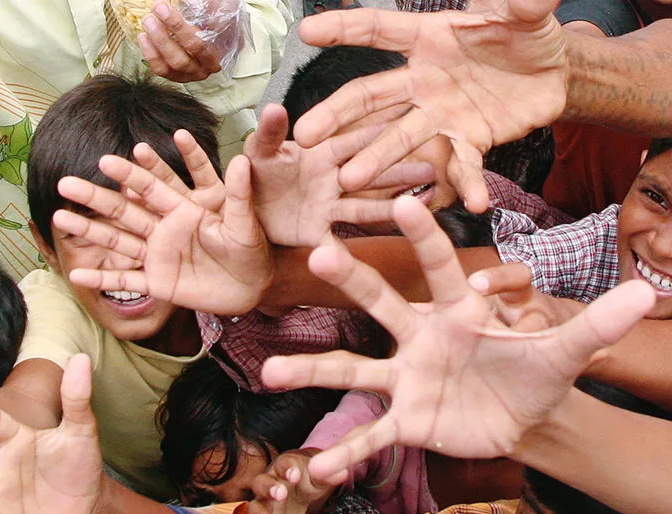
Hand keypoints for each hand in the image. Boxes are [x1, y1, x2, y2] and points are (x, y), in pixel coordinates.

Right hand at [55, 133, 270, 315]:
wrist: (253, 287)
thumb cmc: (252, 251)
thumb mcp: (245, 223)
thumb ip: (239, 194)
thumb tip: (242, 160)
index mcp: (183, 210)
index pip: (151, 187)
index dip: (130, 174)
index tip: (106, 161)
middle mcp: (164, 229)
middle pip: (124, 210)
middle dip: (95, 197)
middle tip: (64, 184)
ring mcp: (157, 256)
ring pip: (117, 241)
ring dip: (89, 231)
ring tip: (58, 219)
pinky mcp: (158, 282)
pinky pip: (126, 281)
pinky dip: (102, 279)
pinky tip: (76, 274)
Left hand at [140, 1, 221, 82]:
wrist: (209, 32)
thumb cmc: (213, 20)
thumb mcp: (216, 12)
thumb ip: (209, 9)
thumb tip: (191, 5)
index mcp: (221, 52)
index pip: (200, 42)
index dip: (178, 26)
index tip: (164, 8)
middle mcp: (208, 67)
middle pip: (186, 55)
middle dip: (166, 35)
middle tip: (156, 12)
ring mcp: (192, 73)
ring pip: (173, 64)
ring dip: (158, 42)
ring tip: (148, 21)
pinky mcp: (177, 76)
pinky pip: (162, 69)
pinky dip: (150, 53)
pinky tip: (143, 37)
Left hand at [245, 104, 426, 246]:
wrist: (240, 210)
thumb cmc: (252, 173)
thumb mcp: (258, 152)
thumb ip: (268, 134)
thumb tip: (272, 108)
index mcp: (320, 154)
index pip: (353, 141)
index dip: (378, 135)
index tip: (408, 123)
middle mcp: (331, 179)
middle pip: (370, 173)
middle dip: (399, 171)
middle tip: (431, 168)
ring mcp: (328, 207)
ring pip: (366, 206)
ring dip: (392, 206)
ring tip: (423, 204)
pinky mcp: (318, 233)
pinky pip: (341, 241)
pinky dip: (362, 246)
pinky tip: (386, 247)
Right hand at [245, 449, 338, 513]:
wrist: (301, 486)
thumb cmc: (310, 478)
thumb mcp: (321, 477)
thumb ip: (328, 476)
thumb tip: (341, 473)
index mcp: (285, 467)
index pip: (284, 464)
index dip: (287, 468)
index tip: (295, 474)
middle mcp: (269, 484)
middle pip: (262, 483)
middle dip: (269, 488)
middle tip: (280, 493)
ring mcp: (265, 505)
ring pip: (256, 508)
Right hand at [261, 195, 652, 479]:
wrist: (525, 415)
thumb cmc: (538, 370)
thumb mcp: (567, 348)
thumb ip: (598, 323)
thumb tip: (646, 291)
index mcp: (458, 311)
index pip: (440, 268)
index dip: (426, 238)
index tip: (405, 202)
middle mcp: (422, 338)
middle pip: (380, 303)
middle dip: (352, 279)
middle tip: (318, 252)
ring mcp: (407, 379)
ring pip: (354, 371)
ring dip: (313, 372)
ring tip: (270, 373)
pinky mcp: (407, 420)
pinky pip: (371, 435)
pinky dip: (346, 452)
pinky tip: (315, 469)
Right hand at [292, 0, 567, 210]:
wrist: (552, 73)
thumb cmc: (529, 34)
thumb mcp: (527, 14)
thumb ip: (524, 3)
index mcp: (430, 39)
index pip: (379, 31)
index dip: (344, 30)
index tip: (307, 33)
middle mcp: (425, 79)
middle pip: (371, 95)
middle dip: (337, 115)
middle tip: (306, 136)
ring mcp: (442, 114)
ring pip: (400, 138)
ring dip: (377, 159)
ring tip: (350, 180)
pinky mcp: (469, 140)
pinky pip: (463, 165)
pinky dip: (467, 184)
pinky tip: (470, 204)